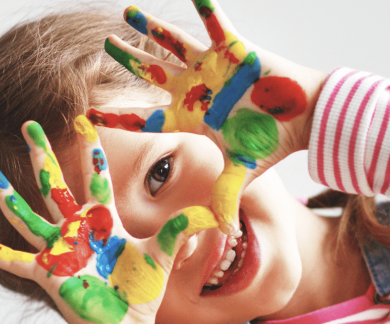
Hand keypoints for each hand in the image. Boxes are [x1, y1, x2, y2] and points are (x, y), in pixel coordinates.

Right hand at [0, 117, 217, 323]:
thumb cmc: (141, 292)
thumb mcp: (164, 255)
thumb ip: (182, 231)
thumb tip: (214, 215)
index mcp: (104, 223)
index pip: (97, 179)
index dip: (91, 152)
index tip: (85, 124)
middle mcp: (78, 232)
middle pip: (56, 185)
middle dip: (43, 155)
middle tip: (28, 125)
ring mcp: (60, 251)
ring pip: (28, 215)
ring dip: (7, 195)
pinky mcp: (48, 274)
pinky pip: (13, 259)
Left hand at [88, 0, 326, 233]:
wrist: (303, 117)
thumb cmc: (272, 141)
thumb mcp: (243, 171)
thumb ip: (226, 197)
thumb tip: (224, 235)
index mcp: (192, 117)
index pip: (146, 119)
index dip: (117, 119)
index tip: (86, 115)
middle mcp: (196, 88)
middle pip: (151, 74)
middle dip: (127, 61)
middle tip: (105, 46)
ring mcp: (212, 66)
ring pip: (173, 43)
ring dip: (151, 28)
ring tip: (127, 13)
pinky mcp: (234, 47)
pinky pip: (215, 22)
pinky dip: (205, 6)